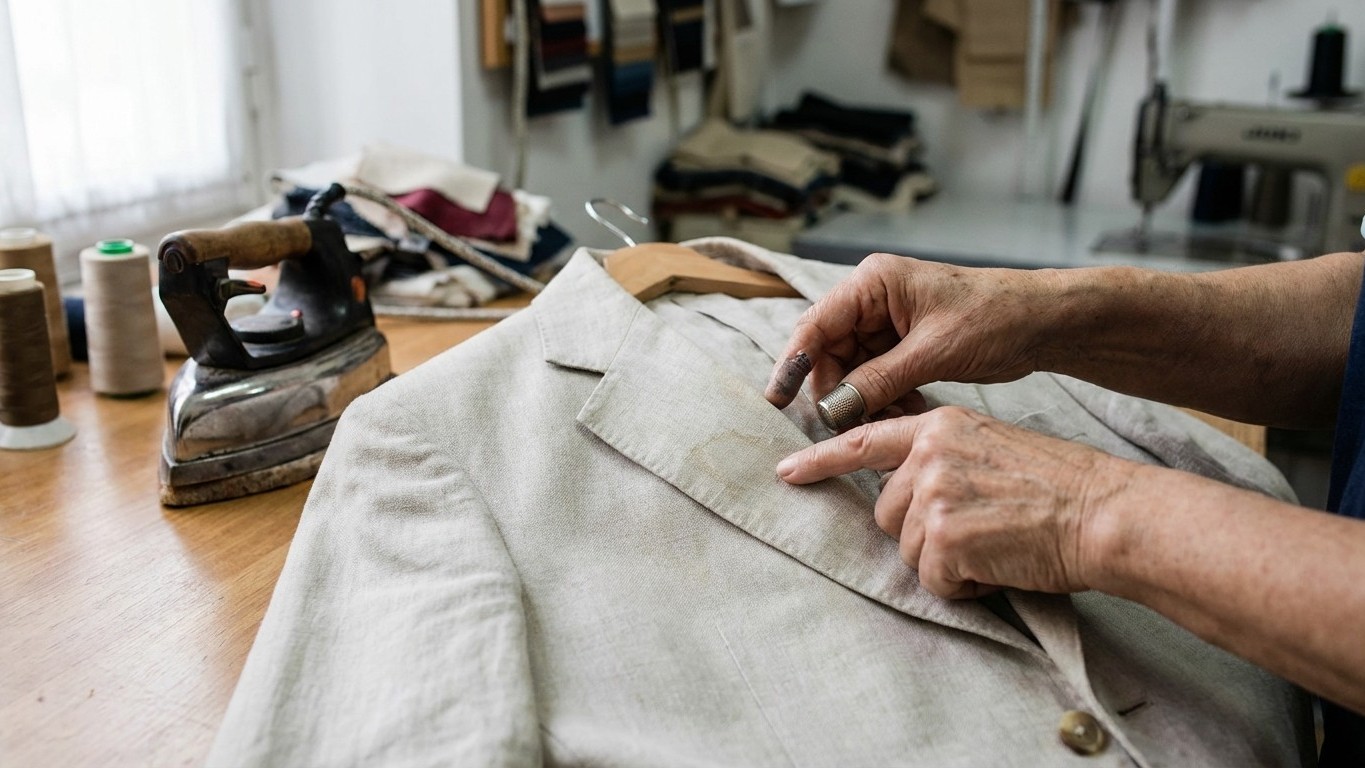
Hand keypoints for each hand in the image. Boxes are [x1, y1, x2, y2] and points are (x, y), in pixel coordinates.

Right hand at [764, 254, 1050, 413]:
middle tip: (850, 425)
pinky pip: (876, 377)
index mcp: (874, 283)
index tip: (778, 401)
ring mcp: (887, 322)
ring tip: (893, 419)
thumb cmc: (995, 318)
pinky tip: (906, 412)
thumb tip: (834, 408)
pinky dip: (884, 398)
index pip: (815, 325)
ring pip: (851, 370)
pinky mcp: (902, 344)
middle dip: (838, 391)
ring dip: (864, 400)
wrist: (1044, 322)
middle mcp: (873, 299)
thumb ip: (879, 379)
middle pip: (829, 352)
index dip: (793, 364)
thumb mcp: (934, 351)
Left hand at [775, 407, 1135, 598]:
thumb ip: (943, 460)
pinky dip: (965, 586)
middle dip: (924, 536)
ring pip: (908, 550)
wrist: (1104, 513)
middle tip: (982, 531)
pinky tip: (1001, 564)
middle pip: (886, 514)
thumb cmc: (1060, 488)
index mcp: (939, 426)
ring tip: (998, 544)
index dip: (820, 461)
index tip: (786, 472)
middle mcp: (927, 455)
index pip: (863, 441)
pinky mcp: (943, 536)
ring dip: (947, 562)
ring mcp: (932, 494)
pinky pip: (934, 581)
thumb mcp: (991, 448)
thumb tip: (907, 496)